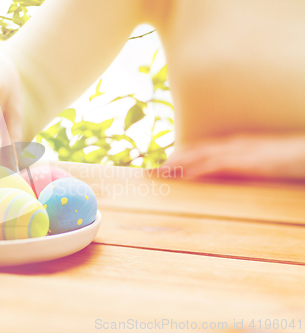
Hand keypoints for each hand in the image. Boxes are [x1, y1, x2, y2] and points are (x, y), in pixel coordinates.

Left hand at [160, 133, 304, 180]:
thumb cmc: (290, 159)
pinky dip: (201, 170)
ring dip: (179, 164)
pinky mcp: (251, 162)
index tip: (159, 166)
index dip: (177, 156)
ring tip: (159, 173)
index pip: (199, 149)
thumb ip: (241, 168)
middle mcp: (233, 145)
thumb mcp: (260, 164)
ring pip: (201, 156)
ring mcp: (241, 151)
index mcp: (235, 145)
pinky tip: (188, 176)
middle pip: (194, 151)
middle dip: (170, 160)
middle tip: (149, 172)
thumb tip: (222, 178)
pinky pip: (220, 165)